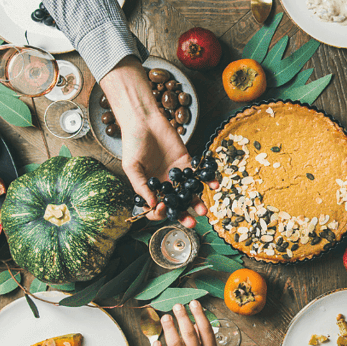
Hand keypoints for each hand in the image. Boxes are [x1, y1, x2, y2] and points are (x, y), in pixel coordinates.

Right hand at [100, 57, 213, 226]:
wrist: (144, 121)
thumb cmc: (133, 144)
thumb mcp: (131, 167)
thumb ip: (141, 186)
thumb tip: (152, 205)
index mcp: (150, 189)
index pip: (157, 207)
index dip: (161, 212)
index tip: (164, 209)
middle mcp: (165, 184)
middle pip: (176, 204)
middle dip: (184, 215)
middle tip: (192, 224)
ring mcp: (177, 174)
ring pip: (189, 193)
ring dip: (197, 202)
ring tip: (203, 211)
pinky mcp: (187, 162)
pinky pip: (199, 174)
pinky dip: (207, 180)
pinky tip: (214, 185)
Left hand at [152, 301, 224, 345]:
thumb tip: (197, 326)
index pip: (206, 330)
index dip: (199, 314)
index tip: (193, 303)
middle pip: (189, 333)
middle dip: (182, 317)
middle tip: (176, 306)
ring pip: (175, 345)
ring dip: (169, 329)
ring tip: (165, 318)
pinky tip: (155, 343)